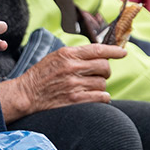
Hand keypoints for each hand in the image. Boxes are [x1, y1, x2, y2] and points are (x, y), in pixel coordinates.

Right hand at [0, 43, 126, 120]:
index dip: (113, 51)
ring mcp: (73, 84)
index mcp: (67, 54)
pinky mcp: (74, 100)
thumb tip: (99, 54)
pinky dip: (102, 97)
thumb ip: (76, 55)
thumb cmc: (41, 75)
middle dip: (105, 70)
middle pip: (104, 66)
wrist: (26, 94)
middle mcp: (72, 67)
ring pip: (102, 83)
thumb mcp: (56, 57)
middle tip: (99, 74)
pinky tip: (96, 96)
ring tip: (90, 86)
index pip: (97, 50)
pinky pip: (100, 97)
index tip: (123, 53)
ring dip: (101, 85)